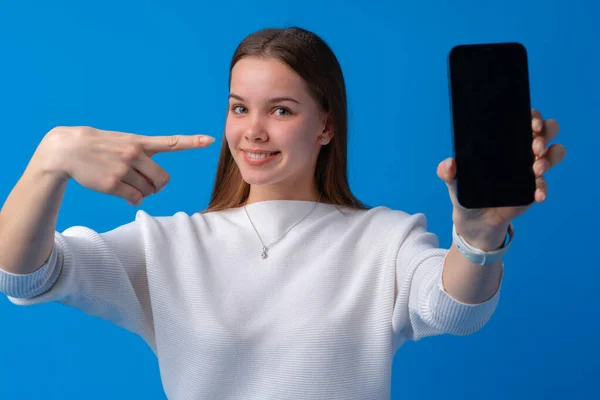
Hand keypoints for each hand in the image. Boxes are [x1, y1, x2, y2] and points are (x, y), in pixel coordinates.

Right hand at [35, 126, 214, 205]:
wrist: (67, 149)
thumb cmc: (99, 146)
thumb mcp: (123, 142)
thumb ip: (143, 155)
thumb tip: (155, 185)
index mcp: (139, 142)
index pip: (171, 142)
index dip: (192, 142)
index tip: (210, 140)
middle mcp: (134, 154)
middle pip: (163, 179)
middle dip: (158, 186)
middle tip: (149, 186)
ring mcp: (123, 169)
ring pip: (148, 191)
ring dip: (142, 192)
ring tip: (127, 184)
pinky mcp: (112, 184)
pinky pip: (134, 199)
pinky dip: (133, 200)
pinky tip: (123, 194)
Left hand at [437, 109, 566, 248]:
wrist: (473, 218)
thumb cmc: (466, 191)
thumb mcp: (454, 181)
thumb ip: (448, 172)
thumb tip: (448, 164)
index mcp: (503, 141)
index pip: (525, 118)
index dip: (533, 116)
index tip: (530, 123)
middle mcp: (521, 150)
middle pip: (547, 130)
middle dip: (545, 133)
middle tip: (535, 146)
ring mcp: (531, 169)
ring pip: (554, 153)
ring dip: (550, 157)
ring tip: (537, 169)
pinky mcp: (533, 189)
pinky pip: (544, 184)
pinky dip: (543, 188)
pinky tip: (537, 194)